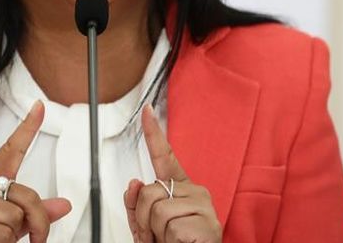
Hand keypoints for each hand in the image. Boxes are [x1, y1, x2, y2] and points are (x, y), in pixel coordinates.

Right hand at [0, 101, 70, 242]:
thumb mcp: (4, 219)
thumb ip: (33, 211)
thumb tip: (64, 205)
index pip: (10, 150)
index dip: (28, 128)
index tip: (39, 106)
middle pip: (27, 196)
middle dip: (38, 222)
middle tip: (36, 237)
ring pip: (15, 220)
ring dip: (11, 238)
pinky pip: (4, 236)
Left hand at [123, 105, 221, 242]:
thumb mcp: (146, 227)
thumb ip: (136, 205)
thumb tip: (135, 182)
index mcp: (180, 190)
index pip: (165, 157)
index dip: (154, 134)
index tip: (147, 111)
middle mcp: (195, 192)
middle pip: (151, 190)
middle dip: (144, 218)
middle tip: (157, 235)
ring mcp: (203, 206)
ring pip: (158, 209)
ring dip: (156, 231)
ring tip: (171, 240)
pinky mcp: (208, 223)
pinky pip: (172, 226)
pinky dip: (169, 240)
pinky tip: (182, 242)